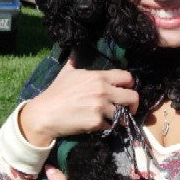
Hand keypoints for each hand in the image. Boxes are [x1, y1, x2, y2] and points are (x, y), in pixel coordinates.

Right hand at [19, 57, 138, 145]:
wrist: (45, 113)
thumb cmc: (56, 92)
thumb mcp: (67, 72)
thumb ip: (75, 61)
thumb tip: (74, 52)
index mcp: (99, 77)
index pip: (127, 77)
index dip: (130, 84)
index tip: (127, 90)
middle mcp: (103, 90)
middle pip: (133, 96)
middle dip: (133, 104)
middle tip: (129, 109)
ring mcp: (101, 107)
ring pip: (123, 115)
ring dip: (120, 118)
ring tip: (114, 120)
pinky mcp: (96, 122)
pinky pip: (110, 126)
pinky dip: (106, 127)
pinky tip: (99, 125)